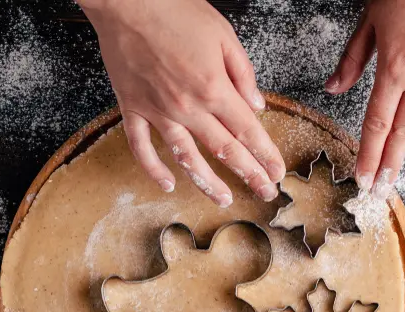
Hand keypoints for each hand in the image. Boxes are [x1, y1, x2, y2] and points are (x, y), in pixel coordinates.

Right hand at [80, 0, 285, 206]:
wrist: (126, 1)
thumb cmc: (175, 10)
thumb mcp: (223, 34)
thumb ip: (243, 73)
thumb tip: (257, 105)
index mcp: (214, 88)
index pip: (248, 131)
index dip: (265, 156)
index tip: (277, 173)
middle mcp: (188, 107)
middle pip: (225, 151)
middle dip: (249, 175)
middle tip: (265, 193)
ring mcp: (158, 111)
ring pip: (187, 158)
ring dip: (208, 182)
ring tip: (224, 198)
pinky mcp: (132, 108)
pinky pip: (142, 147)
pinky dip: (154, 169)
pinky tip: (168, 184)